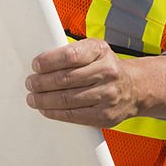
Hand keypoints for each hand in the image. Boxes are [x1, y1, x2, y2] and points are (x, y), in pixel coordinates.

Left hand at [25, 38, 141, 127]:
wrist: (135, 88)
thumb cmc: (106, 67)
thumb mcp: (93, 50)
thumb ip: (71, 53)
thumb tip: (41, 63)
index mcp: (100, 50)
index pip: (70, 55)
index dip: (48, 61)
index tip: (36, 65)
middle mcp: (107, 71)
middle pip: (65, 79)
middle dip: (42, 82)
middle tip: (30, 83)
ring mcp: (108, 95)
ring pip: (68, 99)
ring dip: (45, 100)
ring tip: (33, 98)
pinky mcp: (105, 115)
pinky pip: (75, 116)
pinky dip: (56, 113)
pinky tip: (46, 110)